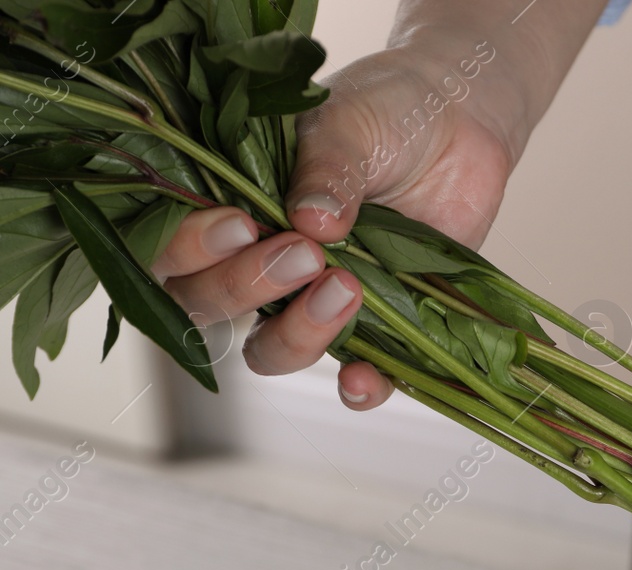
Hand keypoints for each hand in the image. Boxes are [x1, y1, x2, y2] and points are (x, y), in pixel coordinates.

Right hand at [156, 40, 518, 409]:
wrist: (457, 121)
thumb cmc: (383, 114)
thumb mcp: (347, 123)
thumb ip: (324, 168)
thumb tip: (311, 221)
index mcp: (223, 204)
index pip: (169, 250)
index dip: (190, 251)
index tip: (240, 223)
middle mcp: (256, 261)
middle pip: (207, 307)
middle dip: (245, 287)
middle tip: (303, 254)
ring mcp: (310, 298)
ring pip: (270, 351)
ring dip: (297, 334)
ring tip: (345, 288)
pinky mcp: (374, 326)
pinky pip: (354, 379)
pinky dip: (358, 387)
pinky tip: (364, 378)